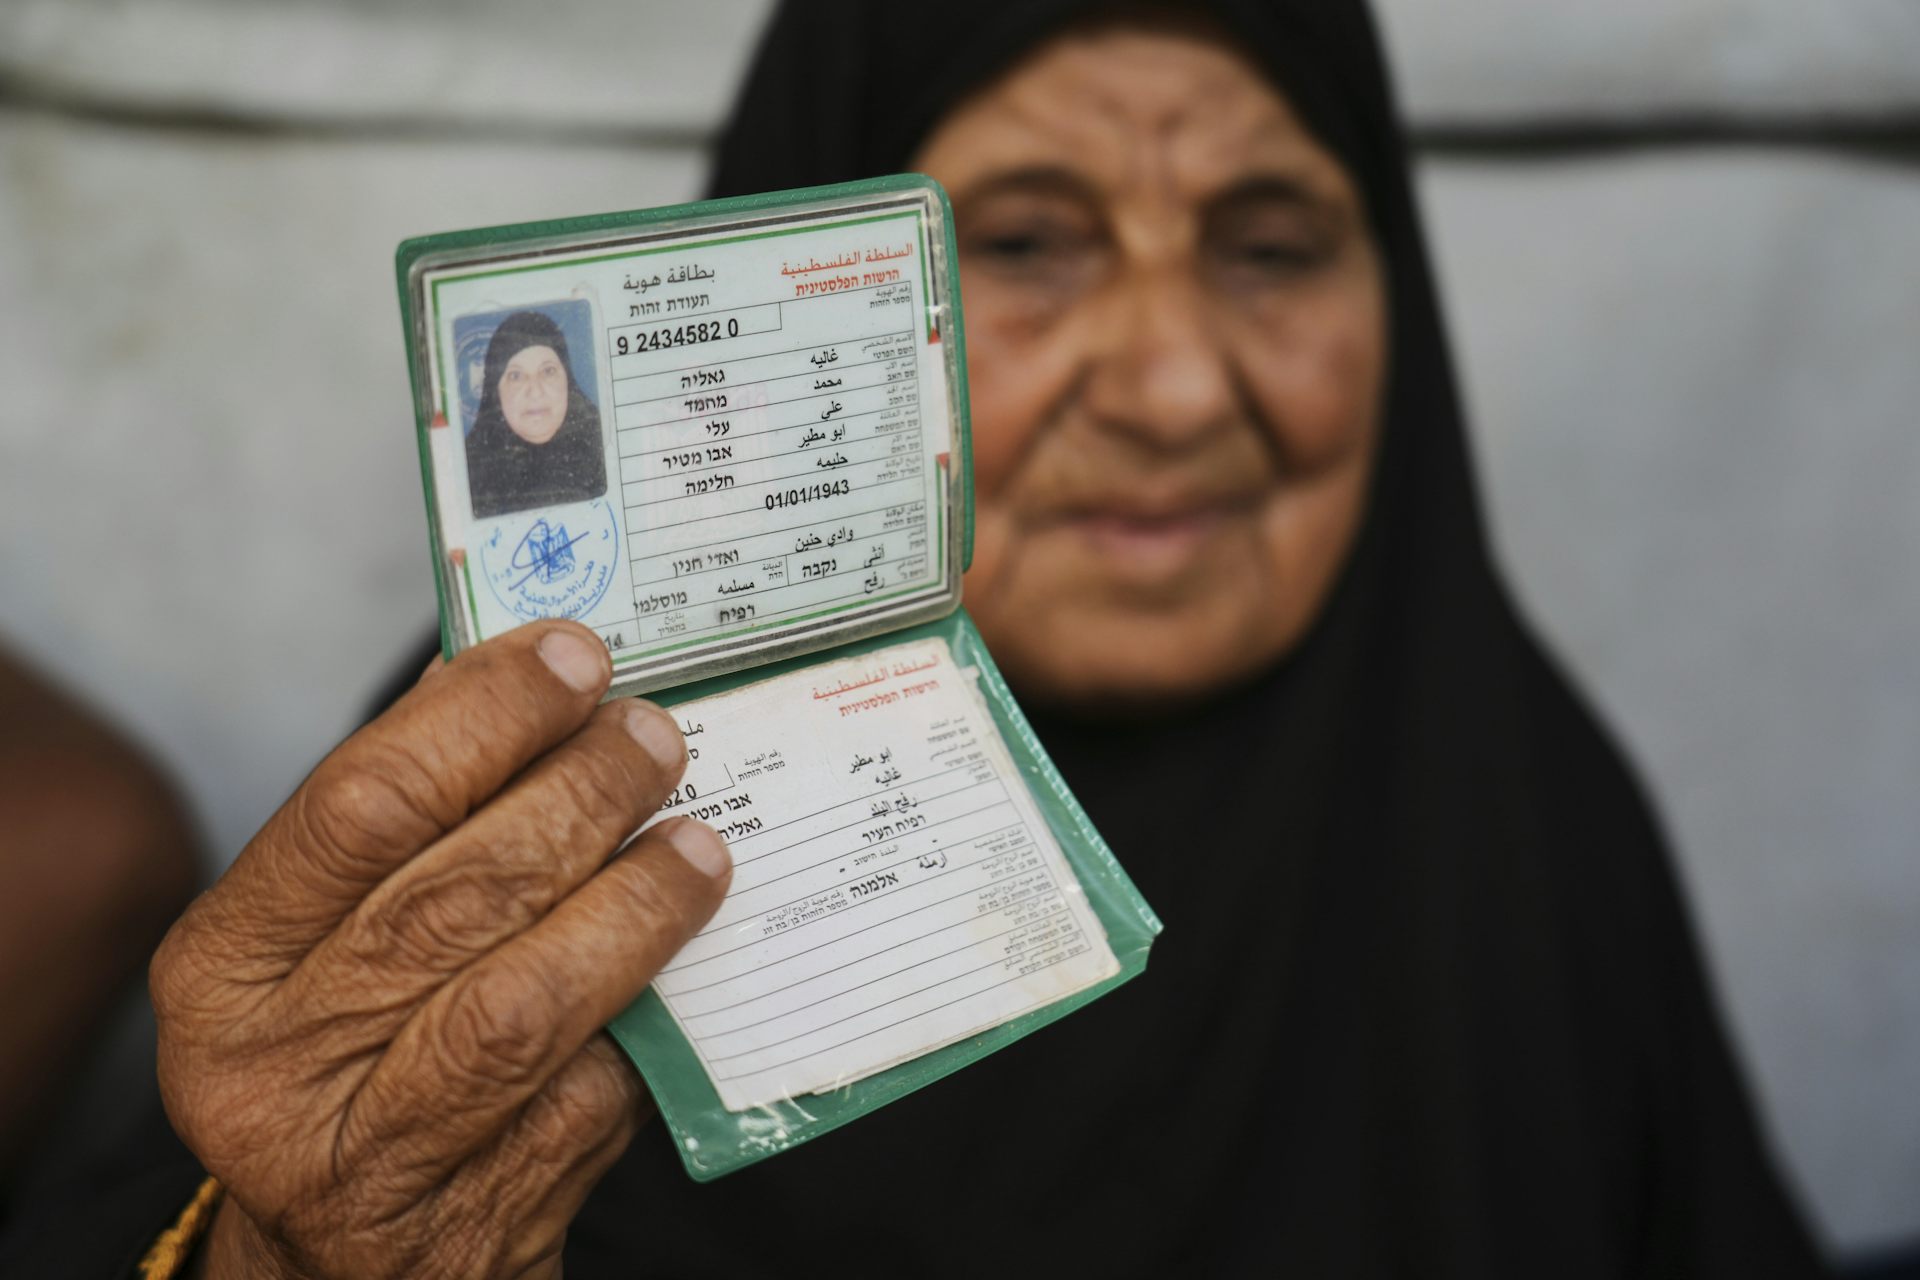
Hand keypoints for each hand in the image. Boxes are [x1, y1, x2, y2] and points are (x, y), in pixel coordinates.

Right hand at [152, 621, 729, 1278]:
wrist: (350, 1259)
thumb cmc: (351, 1051)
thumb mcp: (328, 939)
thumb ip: (404, 822)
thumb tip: (512, 677)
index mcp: (226, 964)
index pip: (360, 805)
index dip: (482, 717)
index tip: (574, 657)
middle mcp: (277, 1062)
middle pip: (457, 895)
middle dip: (579, 795)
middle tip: (654, 736)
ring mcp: (373, 1154)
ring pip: (526, 1003)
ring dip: (634, 905)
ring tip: (696, 842)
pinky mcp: (475, 1215)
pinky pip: (587, 1090)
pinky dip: (647, 1018)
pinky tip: (682, 964)